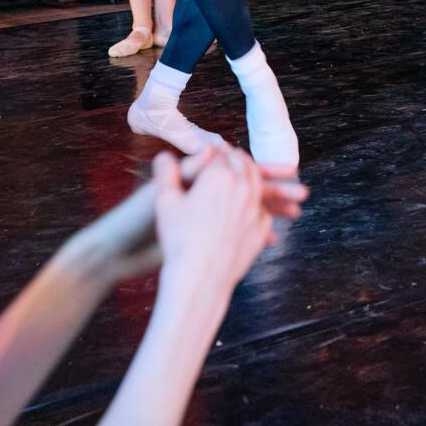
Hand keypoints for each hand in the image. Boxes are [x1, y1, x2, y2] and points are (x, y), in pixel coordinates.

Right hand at [154, 144, 275, 290]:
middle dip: (235, 157)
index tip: (213, 149)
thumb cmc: (178, 239)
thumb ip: (165, 173)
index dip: (215, 150)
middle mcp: (242, 188)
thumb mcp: (165, 202)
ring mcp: (255, 208)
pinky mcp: (261, 228)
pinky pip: (262, 209)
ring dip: (252, 174)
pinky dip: (258, 202)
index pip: (220, 154)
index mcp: (220, 176)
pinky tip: (253, 204)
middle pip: (243, 163)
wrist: (200, 277)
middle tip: (230, 155)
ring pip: (257, 183)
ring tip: (246, 172)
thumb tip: (163, 155)